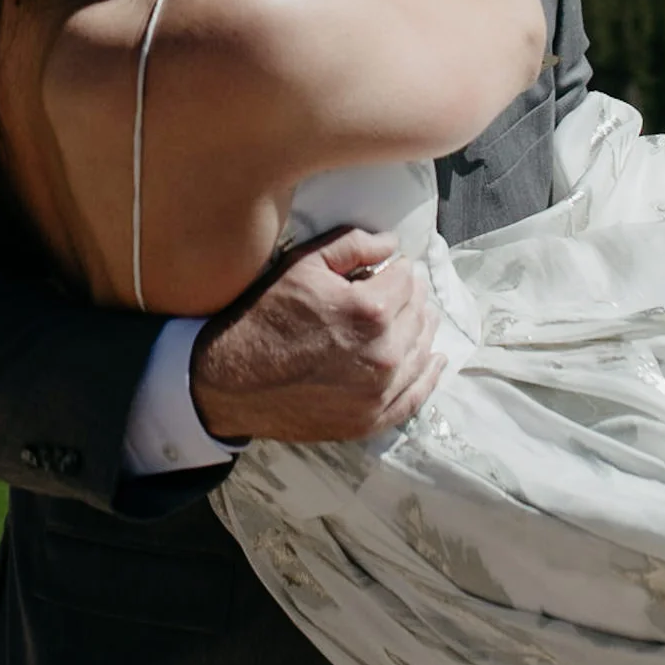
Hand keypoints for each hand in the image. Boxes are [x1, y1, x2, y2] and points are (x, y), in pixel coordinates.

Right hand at [191, 226, 442, 444]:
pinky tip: (434, 360)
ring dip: (421, 329)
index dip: (398, 268)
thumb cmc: (263, 317)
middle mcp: (384, 353)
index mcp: (371, 310)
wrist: (229, 381)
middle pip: (418, 314)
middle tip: (399, 291)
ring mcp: (379, 392)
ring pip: (422, 351)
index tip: (389, 268)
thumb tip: (393, 243)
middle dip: (411, 297)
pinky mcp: (370, 420)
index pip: (407, 279)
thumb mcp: (302, 265)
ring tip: (414, 316)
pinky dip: (429, 375)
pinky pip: (416, 396)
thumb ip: (352, 245)